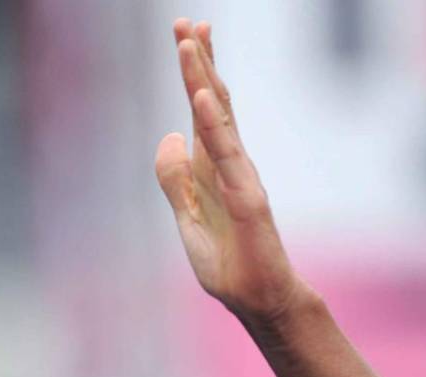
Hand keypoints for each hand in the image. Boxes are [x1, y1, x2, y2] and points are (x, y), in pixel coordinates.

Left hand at [155, 19, 310, 323]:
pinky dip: (214, 123)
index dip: (195, 74)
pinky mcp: (248, 197)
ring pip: (220, 117)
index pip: (202, 110)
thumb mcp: (185, 218)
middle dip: (200, 62)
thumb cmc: (228, 263)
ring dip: (203, 78)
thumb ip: (173, 180)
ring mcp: (240, 176)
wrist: (258, 299)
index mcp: (211, 167)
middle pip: (214, 102)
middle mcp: (229, 163)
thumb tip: (167, 136)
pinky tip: (203, 95)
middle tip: (187, 22)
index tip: (187, 35)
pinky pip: (227, 153)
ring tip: (190, 42)